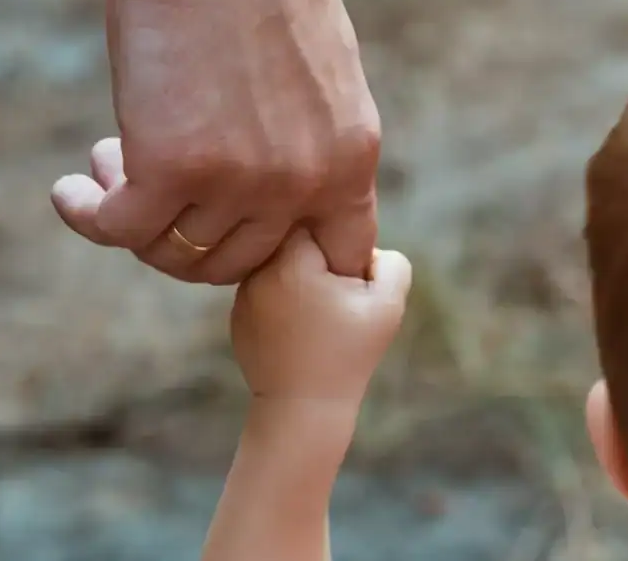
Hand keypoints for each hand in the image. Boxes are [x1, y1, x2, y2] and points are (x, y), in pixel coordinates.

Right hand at [50, 0, 379, 284]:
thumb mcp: (315, 77)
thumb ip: (305, 145)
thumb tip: (261, 194)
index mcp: (351, 157)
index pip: (339, 256)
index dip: (291, 264)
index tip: (244, 243)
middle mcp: (303, 181)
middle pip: (240, 264)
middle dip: (191, 239)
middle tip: (153, 198)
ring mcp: (240, 181)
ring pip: (178, 254)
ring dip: (139, 227)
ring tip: (110, 176)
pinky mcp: (170, 167)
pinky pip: (121, 231)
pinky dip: (89, 217)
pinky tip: (71, 193)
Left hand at [231, 230, 411, 401]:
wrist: (303, 407)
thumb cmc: (348, 354)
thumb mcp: (387, 304)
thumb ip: (390, 261)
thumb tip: (366, 248)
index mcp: (291, 259)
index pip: (314, 219)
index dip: (338, 240)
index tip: (347, 274)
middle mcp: (258, 270)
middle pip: (293, 240)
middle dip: (318, 260)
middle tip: (336, 297)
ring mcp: (242, 294)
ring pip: (278, 265)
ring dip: (298, 279)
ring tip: (317, 317)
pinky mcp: (237, 316)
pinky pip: (265, 291)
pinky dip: (283, 302)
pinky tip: (298, 331)